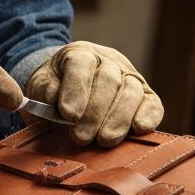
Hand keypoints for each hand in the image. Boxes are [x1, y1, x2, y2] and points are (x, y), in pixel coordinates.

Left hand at [24, 41, 162, 146]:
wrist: (71, 88)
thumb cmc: (55, 89)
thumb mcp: (41, 85)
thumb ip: (45, 90)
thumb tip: (54, 98)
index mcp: (81, 53)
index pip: (80, 64)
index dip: (75, 88)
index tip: (67, 114)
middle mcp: (109, 60)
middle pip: (108, 80)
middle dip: (94, 112)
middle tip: (81, 137)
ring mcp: (130, 76)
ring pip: (131, 91)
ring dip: (118, 118)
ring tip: (104, 141)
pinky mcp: (147, 95)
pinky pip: (152, 103)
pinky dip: (149, 115)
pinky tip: (139, 129)